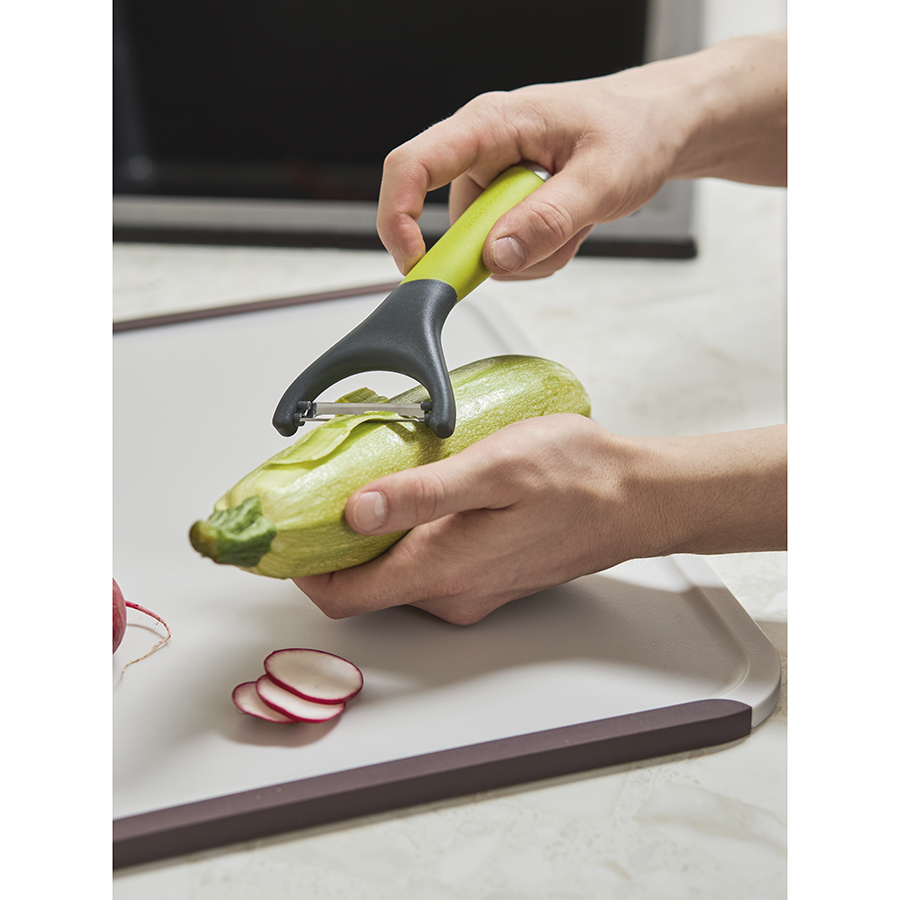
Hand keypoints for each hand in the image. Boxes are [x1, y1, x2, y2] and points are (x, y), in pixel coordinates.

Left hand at [292, 417, 786, 624]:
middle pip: (363, 587)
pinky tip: (417, 495)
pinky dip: (404, 539)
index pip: (343, 597)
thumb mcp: (493, 468)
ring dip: (369, 538)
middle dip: (330, 546)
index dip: (300, 570)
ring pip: (394, 576)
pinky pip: (425, 568)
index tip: (280, 534)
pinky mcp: (487, 578)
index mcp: (444, 570)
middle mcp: (451, 594)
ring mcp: (471, 591)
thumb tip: (353, 513)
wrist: (636, 499)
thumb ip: (421, 494)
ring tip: (369, 481)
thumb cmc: (576, 476)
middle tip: (322, 490)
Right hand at [377, 32, 786, 278]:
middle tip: (552, 243)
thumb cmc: (633, 130)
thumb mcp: (603, 178)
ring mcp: (492, 181)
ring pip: (484, 248)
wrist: (657, 128)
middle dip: (499, 253)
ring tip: (574, 223)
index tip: (418, 266)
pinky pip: (506, 251)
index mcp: (490, 125)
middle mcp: (481, 152)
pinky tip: (569, 227)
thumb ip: (549, 219)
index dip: (399, 219)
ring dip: (530, 255)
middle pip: (454, 223)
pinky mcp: (506, 204)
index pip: (413, 166)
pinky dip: (538, 254)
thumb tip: (497, 256)